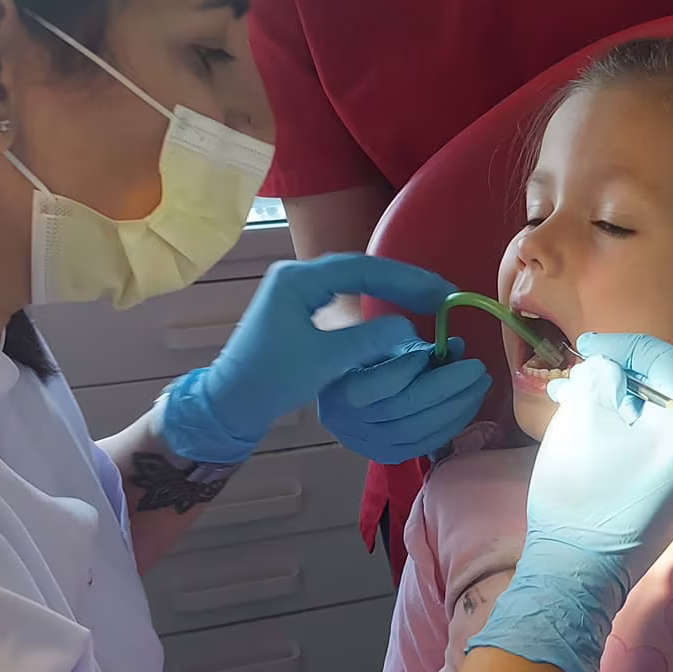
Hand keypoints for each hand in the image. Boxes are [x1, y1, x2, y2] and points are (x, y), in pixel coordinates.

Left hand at [160, 253, 488, 464]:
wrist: (229, 403)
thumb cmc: (271, 381)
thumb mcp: (325, 361)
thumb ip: (369, 340)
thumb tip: (408, 328)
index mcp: (298, 279)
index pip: (363, 268)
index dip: (407, 279)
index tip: (441, 293)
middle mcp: (296, 275)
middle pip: (361, 268)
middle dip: (403, 281)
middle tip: (443, 295)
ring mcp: (295, 289)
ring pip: (353, 279)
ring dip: (390, 288)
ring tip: (427, 300)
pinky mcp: (298, 306)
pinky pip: (343, 294)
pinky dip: (372, 299)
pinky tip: (394, 310)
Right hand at [318, 332, 488, 463]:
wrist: (335, 388)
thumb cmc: (358, 354)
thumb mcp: (376, 337)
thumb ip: (410, 341)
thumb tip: (455, 348)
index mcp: (338, 387)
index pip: (379, 382)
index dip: (412, 366)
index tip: (434, 348)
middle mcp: (348, 421)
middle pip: (404, 408)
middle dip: (448, 388)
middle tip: (478, 369)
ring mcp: (365, 442)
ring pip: (416, 431)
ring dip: (455, 409)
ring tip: (478, 387)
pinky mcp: (383, 453)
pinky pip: (421, 445)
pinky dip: (448, 426)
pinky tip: (466, 407)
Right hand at [466, 334, 672, 671]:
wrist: (575, 576)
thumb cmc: (579, 495)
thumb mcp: (583, 419)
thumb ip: (602, 378)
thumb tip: (611, 369)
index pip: (667, 362)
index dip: (624, 345)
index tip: (585, 346)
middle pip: (664, 392)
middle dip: (617, 376)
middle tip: (574, 376)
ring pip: (655, 422)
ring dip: (615, 404)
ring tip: (571, 402)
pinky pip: (653, 451)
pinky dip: (623, 433)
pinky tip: (588, 435)